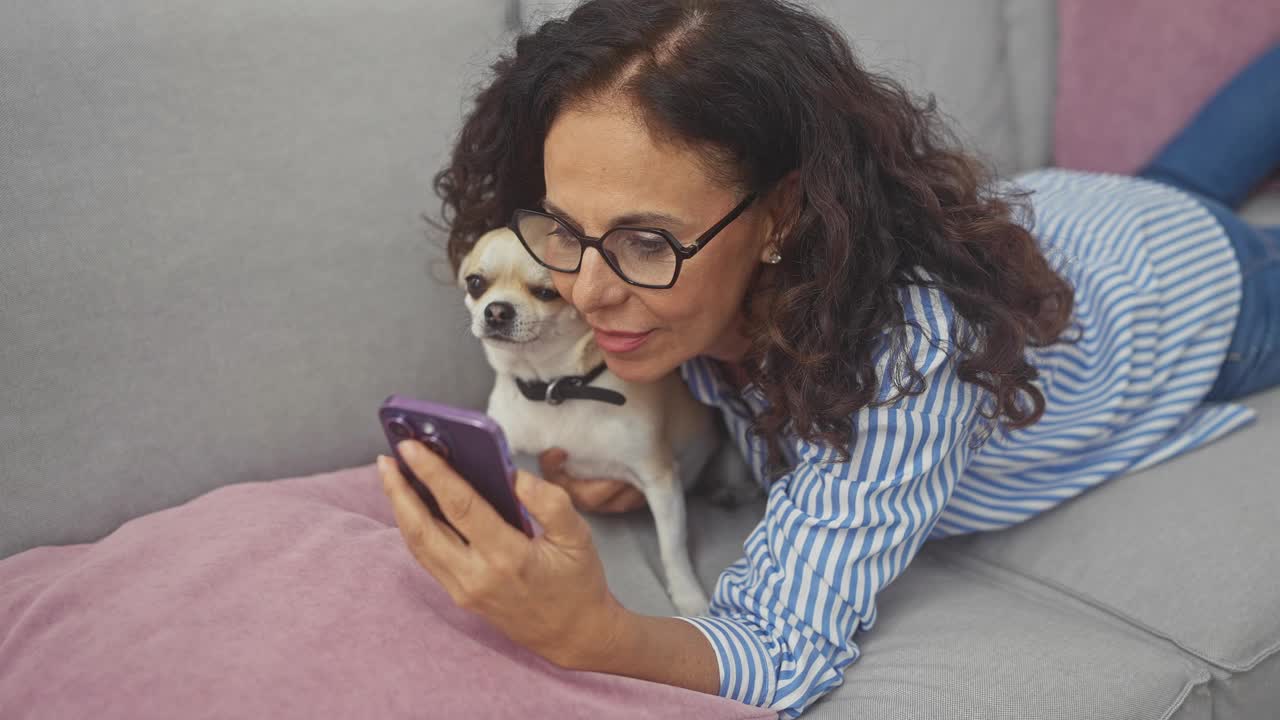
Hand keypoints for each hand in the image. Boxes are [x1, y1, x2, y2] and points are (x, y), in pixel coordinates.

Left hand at [377, 440, 626, 669]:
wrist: (573, 634)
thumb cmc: (577, 582)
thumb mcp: (578, 535)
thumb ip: (548, 500)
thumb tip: (511, 475)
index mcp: (508, 557)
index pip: (461, 507)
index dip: (433, 473)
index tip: (412, 447)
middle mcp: (478, 576)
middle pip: (423, 528)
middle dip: (399, 490)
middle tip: (387, 458)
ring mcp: (464, 589)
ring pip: (418, 545)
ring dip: (400, 508)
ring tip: (391, 475)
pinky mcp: (459, 595)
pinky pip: (426, 557)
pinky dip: (413, 528)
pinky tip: (410, 505)